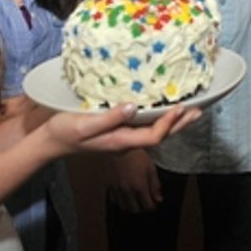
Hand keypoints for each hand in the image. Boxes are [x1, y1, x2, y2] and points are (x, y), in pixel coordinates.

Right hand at [43, 102, 198, 155]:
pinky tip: (161, 111)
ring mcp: (122, 140)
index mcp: (120, 142)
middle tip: (198, 110)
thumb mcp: (85, 124)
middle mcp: (125, 143)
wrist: (51, 142)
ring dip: (173, 123)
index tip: (180, 108)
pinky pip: (144, 129)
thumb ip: (110, 117)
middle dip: (180, 125)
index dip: (168, 124)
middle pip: (159, 137)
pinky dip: (158, 120)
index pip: (153, 137)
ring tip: (188, 111)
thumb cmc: (65, 132)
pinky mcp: (118, 134)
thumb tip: (134, 107)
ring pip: (154, 133)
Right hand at [106, 147, 162, 212]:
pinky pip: (115, 200)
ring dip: (131, 206)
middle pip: (135, 210)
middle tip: (146, 202)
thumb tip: (158, 199)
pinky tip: (125, 196)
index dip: (152, 206)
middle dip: (142, 208)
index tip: (154, 203)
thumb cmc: (137, 156)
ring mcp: (117, 189)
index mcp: (139, 188)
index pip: (147, 206)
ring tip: (136, 201)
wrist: (120, 147)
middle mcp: (127, 191)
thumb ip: (155, 186)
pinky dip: (121, 201)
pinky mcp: (110, 185)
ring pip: (124, 207)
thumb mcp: (151, 169)